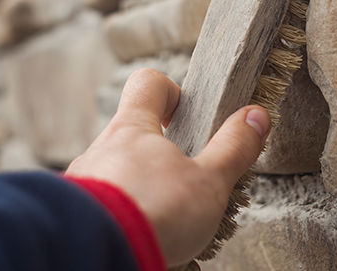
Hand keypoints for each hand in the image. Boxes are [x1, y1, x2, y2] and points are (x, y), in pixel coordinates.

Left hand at [66, 68, 270, 265]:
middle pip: (136, 135)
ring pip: (123, 175)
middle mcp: (102, 149)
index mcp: (132, 128)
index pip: (148, 83)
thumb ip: (233, 149)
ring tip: (171, 222)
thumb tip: (256, 117)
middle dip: (165, 157)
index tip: (189, 115)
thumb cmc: (152, 213)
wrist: (97, 256)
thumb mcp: (208, 182)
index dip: (173, 91)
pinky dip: (132, 220)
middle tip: (189, 182)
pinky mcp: (80, 215)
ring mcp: (86, 182)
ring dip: (148, 192)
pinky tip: (151, 241)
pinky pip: (111, 208)